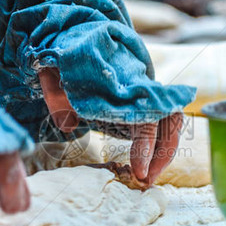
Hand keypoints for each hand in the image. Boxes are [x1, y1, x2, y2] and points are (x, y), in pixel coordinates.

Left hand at [39, 68, 182, 185]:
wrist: (78, 45)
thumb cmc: (67, 64)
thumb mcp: (54, 75)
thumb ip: (58, 96)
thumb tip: (67, 124)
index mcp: (123, 83)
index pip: (146, 115)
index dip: (146, 145)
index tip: (139, 170)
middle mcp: (141, 89)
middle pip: (170, 119)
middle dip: (163, 153)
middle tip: (145, 180)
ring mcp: (145, 98)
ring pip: (171, 124)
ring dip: (164, 153)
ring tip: (147, 178)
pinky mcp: (142, 109)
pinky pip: (162, 128)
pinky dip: (158, 150)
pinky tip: (143, 169)